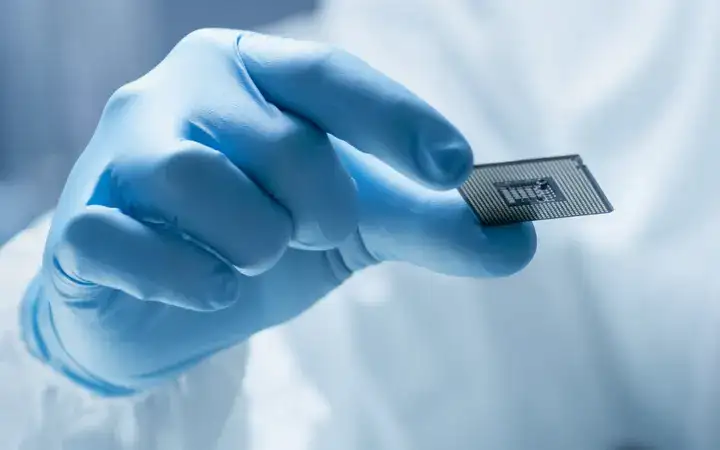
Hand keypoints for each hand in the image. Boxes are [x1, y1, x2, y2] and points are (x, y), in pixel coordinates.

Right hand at [23, 29, 535, 394]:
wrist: (164, 289)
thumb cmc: (262, 230)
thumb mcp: (355, 220)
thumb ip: (432, 224)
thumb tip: (519, 241)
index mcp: (251, 71)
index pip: (329, 76)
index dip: (396, 121)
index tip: (454, 170)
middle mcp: (179, 92)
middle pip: (279, 140)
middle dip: (320, 205)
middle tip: (317, 230)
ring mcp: (119, 154)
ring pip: (197, 182)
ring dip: (253, 242)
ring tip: (252, 257)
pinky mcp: (81, 224)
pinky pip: (128, 244)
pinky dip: (184, 279)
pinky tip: (204, 288)